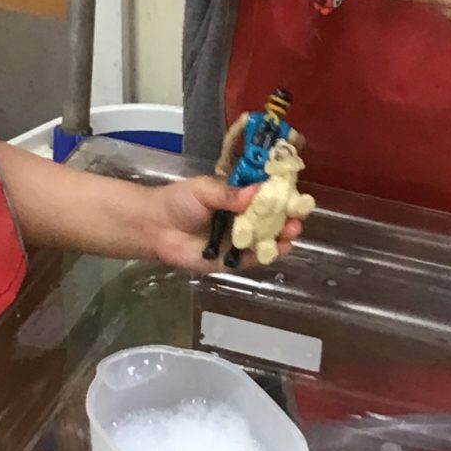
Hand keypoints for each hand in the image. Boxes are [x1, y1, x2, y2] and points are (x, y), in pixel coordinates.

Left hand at [134, 172, 305, 273]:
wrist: (155, 227)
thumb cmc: (178, 202)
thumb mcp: (204, 190)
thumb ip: (229, 194)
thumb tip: (256, 192)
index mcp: (239, 197)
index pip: (267, 195)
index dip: (283, 196)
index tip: (295, 195)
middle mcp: (243, 218)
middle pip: (273, 219)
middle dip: (287, 218)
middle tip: (296, 218)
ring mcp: (239, 240)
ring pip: (267, 239)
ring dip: (282, 236)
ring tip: (290, 232)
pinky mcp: (232, 260)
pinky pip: (253, 258)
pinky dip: (267, 254)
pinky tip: (278, 249)